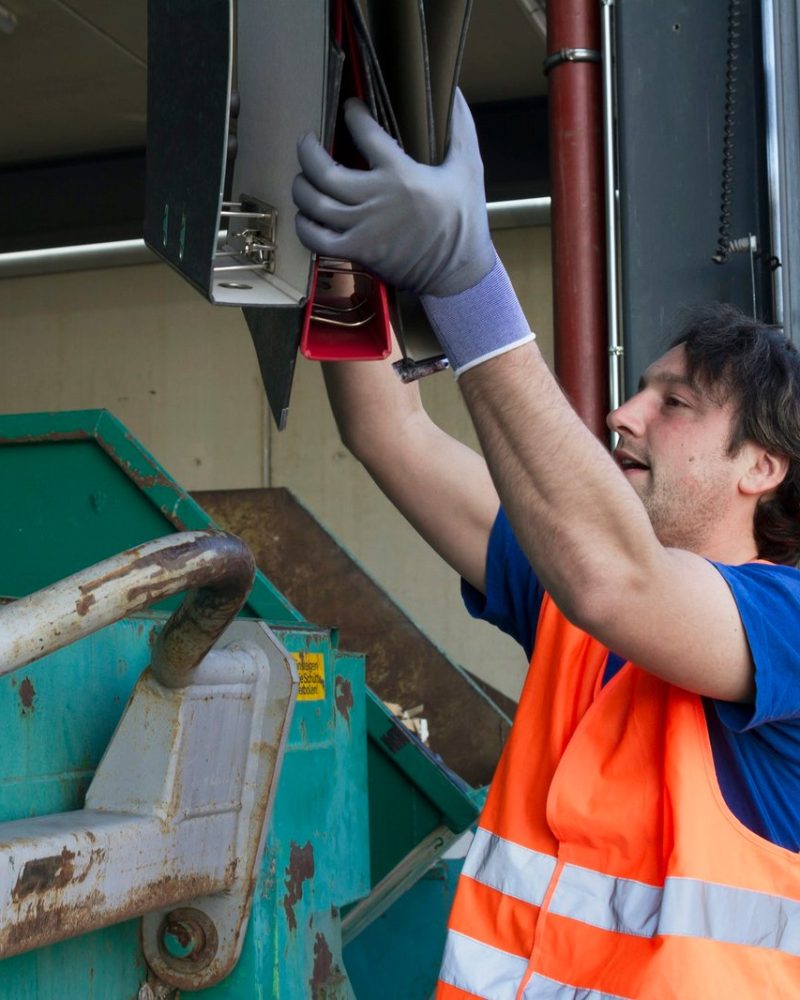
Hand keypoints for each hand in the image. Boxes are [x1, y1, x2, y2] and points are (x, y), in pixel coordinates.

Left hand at [293, 90, 494, 298]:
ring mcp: (362, 228)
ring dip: (302, 187)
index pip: (365, 132)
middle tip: (308, 142)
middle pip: (323, 171)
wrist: (458, 273)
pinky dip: (304, 226)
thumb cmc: (463, 220)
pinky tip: (306, 216)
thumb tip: (454, 90)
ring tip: (304, 178)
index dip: (353, 115)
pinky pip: (315, 239)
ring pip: (314, 203)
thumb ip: (460, 128)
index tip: (351, 108)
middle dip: (307, 151)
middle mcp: (375, 199)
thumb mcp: (469, 168)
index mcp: (401, 174)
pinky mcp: (357, 252)